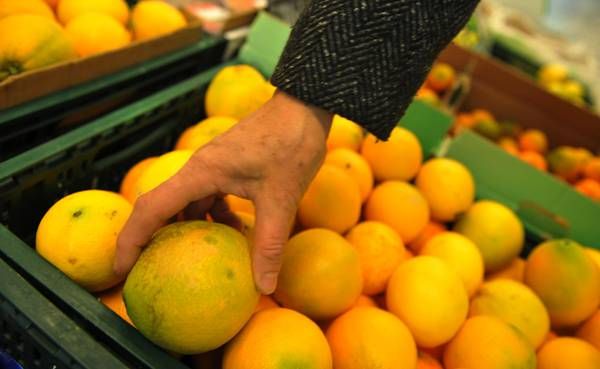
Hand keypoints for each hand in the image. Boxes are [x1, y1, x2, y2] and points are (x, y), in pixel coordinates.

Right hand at [114, 90, 332, 293]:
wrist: (304, 108)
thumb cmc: (291, 146)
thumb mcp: (281, 200)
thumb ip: (269, 245)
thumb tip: (264, 288)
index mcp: (200, 173)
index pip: (151, 208)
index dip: (130, 240)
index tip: (120, 269)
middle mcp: (199, 169)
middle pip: (162, 206)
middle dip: (153, 238)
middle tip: (150, 271)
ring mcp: (213, 166)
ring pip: (187, 202)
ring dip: (190, 229)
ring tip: (194, 259)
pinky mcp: (228, 166)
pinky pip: (208, 195)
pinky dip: (214, 216)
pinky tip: (235, 230)